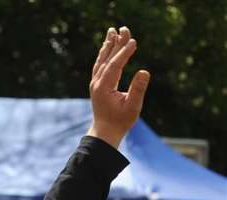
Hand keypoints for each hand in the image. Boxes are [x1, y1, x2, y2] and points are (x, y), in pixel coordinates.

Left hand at [85, 27, 148, 148]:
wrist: (105, 131)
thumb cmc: (121, 121)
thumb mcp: (133, 107)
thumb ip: (138, 89)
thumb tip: (145, 71)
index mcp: (104, 88)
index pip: (114, 65)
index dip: (124, 52)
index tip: (133, 41)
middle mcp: (97, 83)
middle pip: (107, 59)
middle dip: (116, 43)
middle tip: (124, 28)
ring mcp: (95, 83)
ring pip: (102, 60)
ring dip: (108, 45)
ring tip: (112, 31)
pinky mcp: (98, 84)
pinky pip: (100, 65)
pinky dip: (105, 54)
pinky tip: (108, 46)